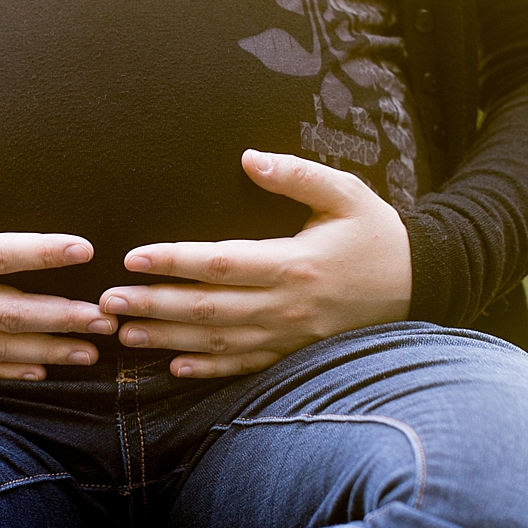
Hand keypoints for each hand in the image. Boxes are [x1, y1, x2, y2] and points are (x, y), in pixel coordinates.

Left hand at [98, 149, 410, 377]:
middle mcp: (286, 304)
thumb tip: (249, 158)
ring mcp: (289, 334)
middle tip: (106, 304)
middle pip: (207, 308)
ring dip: (168, 340)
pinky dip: (207, 369)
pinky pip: (244, 366)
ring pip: (218, 341)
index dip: (173, 261)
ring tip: (125, 335)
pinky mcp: (294, 352)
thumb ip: (296, 174)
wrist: (421, 284)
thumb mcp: (346, 193)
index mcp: (293, 262)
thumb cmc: (378, 234)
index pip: (220, 263)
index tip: (132, 258)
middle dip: (153, 306)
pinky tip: (173, 367)